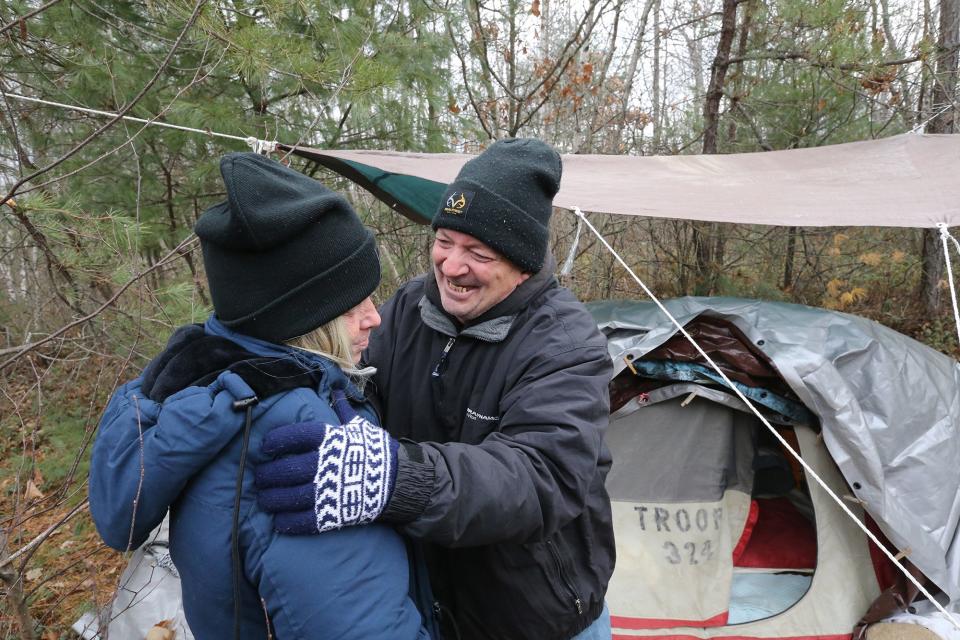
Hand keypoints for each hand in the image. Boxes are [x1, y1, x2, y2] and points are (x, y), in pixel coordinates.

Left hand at [255, 415, 398, 533]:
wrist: (400, 482)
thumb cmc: (377, 451)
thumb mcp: (360, 427)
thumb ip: (343, 410)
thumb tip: (337, 389)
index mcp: (331, 439)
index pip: (296, 436)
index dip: (277, 440)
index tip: (267, 446)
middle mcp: (326, 463)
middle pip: (286, 468)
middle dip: (267, 474)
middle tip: (260, 477)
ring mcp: (329, 490)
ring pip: (289, 496)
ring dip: (272, 499)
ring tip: (265, 498)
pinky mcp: (332, 514)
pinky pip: (303, 521)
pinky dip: (287, 522)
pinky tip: (279, 520)